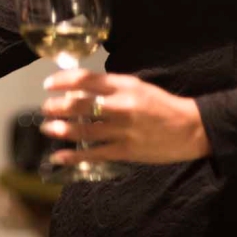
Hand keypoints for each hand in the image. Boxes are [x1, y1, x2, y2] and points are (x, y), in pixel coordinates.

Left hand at [40, 68, 209, 165]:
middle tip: (45, 108)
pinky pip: (95, 153)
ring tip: (47, 127)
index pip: (86, 80)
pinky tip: (59, 157)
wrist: (191, 128)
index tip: (49, 85)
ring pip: (84, 130)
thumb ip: (109, 87)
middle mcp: (122, 106)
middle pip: (81, 105)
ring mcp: (123, 130)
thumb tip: (76, 91)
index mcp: (124, 86)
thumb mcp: (136, 87)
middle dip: (57, 107)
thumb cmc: (161, 105)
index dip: (63, 81)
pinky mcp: (126, 151)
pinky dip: (74, 155)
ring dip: (61, 129)